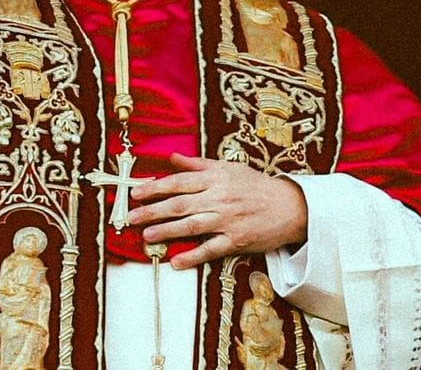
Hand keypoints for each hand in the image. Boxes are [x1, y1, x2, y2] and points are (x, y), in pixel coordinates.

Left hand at [128, 153, 307, 268]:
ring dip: (167, 232)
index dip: (155, 187)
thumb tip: (171, 157)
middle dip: (153, 211)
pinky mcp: (237, 241)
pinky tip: (177, 261)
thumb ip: (197, 165)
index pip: (179, 182)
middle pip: (180, 204)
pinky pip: (212, 249)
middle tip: (130, 217)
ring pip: (192, 226)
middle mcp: (219, 198)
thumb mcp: (228, 167)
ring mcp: (227, 221)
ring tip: (146, 237)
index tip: (136, 193)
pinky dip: (194, 256)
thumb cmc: (256, 185)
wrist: (290, 206)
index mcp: (215, 179)